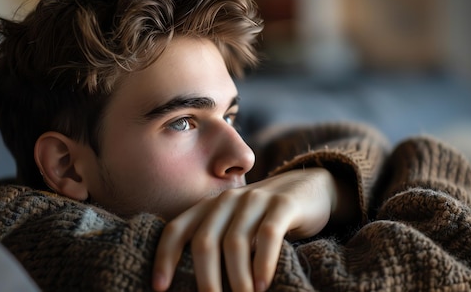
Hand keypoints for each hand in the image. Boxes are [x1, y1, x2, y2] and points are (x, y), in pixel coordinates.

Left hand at [152, 167, 339, 291]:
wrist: (311, 188)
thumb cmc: (266, 219)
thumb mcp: (236, 227)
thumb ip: (216, 244)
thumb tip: (199, 286)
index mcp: (210, 206)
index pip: (177, 230)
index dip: (164, 257)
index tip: (159, 287)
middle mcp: (228, 200)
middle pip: (204, 241)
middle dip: (204, 279)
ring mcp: (256, 199)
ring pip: (235, 242)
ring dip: (236, 278)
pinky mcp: (283, 204)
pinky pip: (268, 235)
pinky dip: (263, 263)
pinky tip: (262, 285)